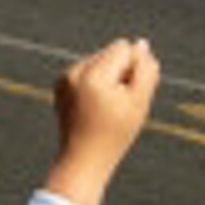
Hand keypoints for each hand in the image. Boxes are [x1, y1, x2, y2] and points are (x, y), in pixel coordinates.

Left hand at [42, 39, 160, 204]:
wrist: (83, 159)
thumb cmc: (115, 134)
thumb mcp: (139, 103)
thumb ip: (145, 70)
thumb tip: (141, 44)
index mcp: (93, 75)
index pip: (124, 49)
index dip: (135, 69)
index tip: (129, 95)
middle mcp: (74, 71)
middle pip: (110, 52)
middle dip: (121, 71)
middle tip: (117, 104)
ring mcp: (63, 77)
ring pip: (99, 61)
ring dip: (109, 77)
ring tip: (106, 107)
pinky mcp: (59, 84)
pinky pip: (85, 71)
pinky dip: (95, 83)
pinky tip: (95, 106)